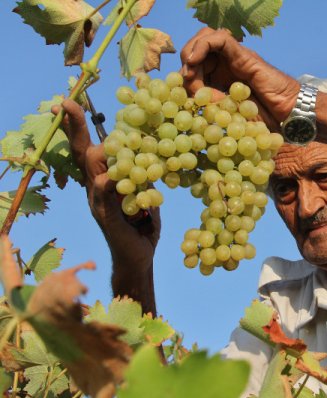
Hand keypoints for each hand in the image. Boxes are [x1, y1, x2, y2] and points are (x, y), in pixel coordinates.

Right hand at [53, 99, 160, 274]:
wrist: (139, 257)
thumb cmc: (142, 225)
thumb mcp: (145, 195)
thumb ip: (142, 176)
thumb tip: (151, 154)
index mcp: (102, 180)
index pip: (88, 148)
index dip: (77, 126)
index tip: (68, 102)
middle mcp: (94, 188)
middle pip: (84, 153)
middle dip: (76, 127)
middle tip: (68, 103)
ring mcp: (97, 202)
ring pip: (92, 169)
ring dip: (100, 150)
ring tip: (111, 135)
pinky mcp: (105, 217)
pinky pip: (103, 195)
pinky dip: (107, 183)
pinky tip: (109, 175)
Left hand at [180, 28, 299, 128]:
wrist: (287, 113)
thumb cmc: (264, 117)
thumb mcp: (229, 113)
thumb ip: (211, 105)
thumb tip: (189, 101)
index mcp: (222, 76)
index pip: (196, 65)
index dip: (186, 76)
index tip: (183, 94)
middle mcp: (227, 63)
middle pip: (197, 48)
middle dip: (187, 63)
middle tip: (186, 81)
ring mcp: (235, 57)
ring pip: (205, 38)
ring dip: (192, 51)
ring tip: (189, 68)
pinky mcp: (243, 53)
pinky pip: (219, 38)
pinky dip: (202, 45)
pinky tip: (194, 61)